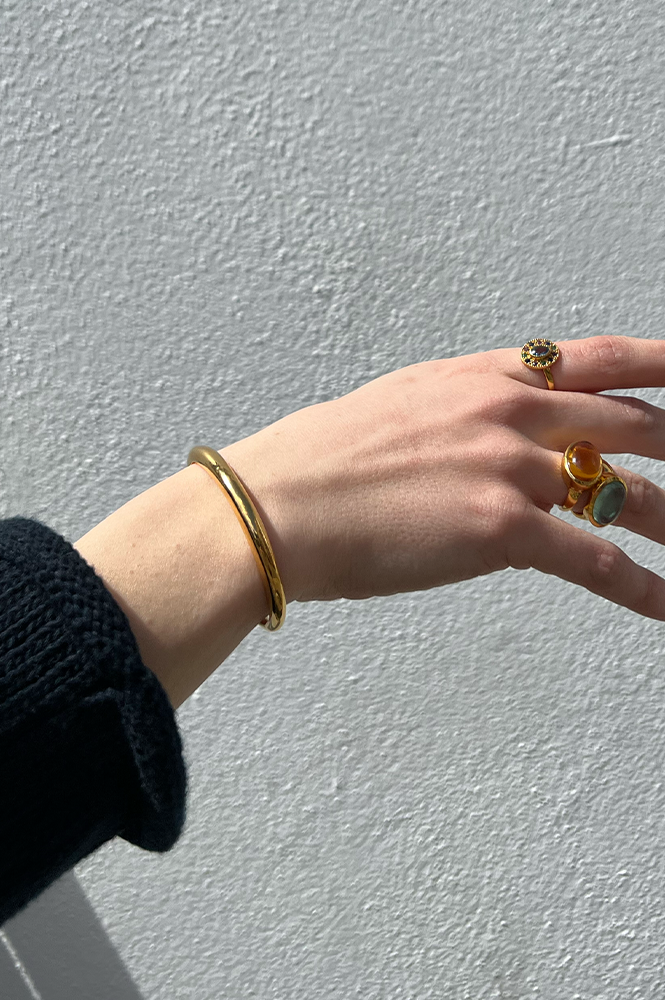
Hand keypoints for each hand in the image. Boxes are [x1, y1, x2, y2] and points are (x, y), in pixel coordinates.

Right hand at [224, 336, 664, 618]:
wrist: (277, 505)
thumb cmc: (320, 461)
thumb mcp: (400, 409)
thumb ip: (462, 416)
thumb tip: (495, 439)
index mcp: (479, 378)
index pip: (591, 358)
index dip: (655, 363)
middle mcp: (506, 412)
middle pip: (626, 423)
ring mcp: (508, 467)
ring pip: (622, 491)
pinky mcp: (500, 528)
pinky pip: (594, 560)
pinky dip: (640, 587)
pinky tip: (664, 602)